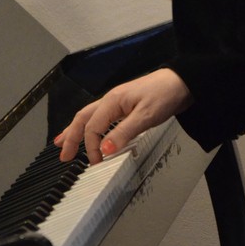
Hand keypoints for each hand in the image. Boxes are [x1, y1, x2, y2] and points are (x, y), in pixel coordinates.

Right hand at [54, 69, 192, 164]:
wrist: (182, 82)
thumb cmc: (165, 94)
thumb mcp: (145, 116)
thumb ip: (123, 133)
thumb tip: (103, 150)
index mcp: (112, 101)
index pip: (92, 127)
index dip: (91, 147)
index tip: (96, 163)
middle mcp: (111, 100)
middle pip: (83, 118)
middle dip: (70, 137)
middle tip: (62, 155)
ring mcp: (118, 102)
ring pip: (89, 116)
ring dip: (76, 130)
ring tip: (63, 142)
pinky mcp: (126, 106)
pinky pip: (101, 117)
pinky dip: (91, 126)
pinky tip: (91, 133)